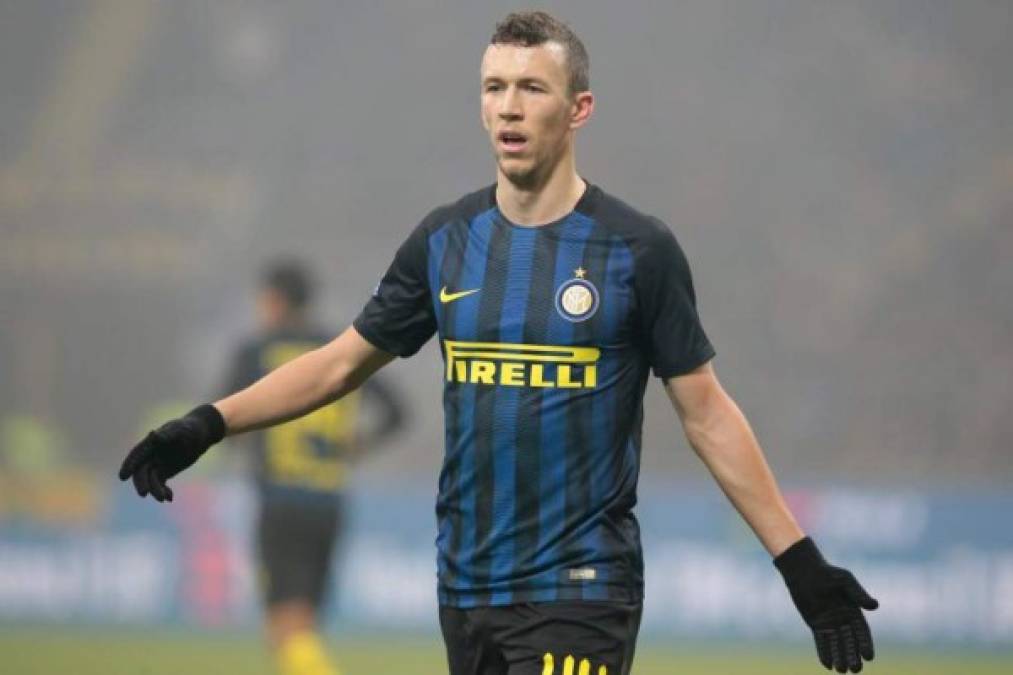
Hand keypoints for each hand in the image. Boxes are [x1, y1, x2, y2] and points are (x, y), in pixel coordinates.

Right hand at [118, 404, 225, 501]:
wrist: (201, 435)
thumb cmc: (190, 429)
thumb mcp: (180, 430)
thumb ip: (167, 434)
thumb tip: (153, 435)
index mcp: (150, 444)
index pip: (136, 455)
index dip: (129, 465)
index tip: (122, 477)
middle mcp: (150, 455)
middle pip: (141, 471)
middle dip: (141, 483)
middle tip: (144, 494)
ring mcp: (157, 464)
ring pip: (151, 480)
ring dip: (155, 490)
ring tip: (164, 498)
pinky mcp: (165, 472)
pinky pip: (160, 485)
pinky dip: (164, 492)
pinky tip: (170, 498)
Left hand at [774, 537, 878, 672]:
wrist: (804, 571)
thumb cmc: (827, 573)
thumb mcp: (844, 581)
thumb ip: (858, 593)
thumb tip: (875, 606)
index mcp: (854, 610)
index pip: (862, 631)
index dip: (865, 644)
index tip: (868, 657)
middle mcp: (843, 619)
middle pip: (850, 641)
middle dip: (853, 655)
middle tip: (856, 670)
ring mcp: (830, 623)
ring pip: (836, 644)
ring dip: (840, 657)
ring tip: (842, 671)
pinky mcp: (817, 624)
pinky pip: (822, 641)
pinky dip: (824, 653)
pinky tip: (827, 665)